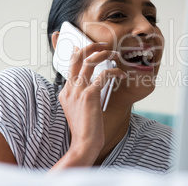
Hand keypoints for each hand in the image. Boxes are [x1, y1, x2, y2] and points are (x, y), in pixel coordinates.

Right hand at [55, 42, 125, 167]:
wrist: (84, 143)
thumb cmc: (86, 127)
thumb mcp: (79, 108)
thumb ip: (82, 93)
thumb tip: (95, 79)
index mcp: (66, 91)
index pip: (70, 64)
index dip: (79, 51)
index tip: (88, 45)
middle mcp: (69, 88)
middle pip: (77, 57)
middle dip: (91, 46)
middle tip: (104, 44)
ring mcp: (78, 91)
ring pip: (90, 61)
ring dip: (105, 54)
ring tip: (115, 55)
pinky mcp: (89, 95)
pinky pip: (103, 75)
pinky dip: (115, 72)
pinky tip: (121, 76)